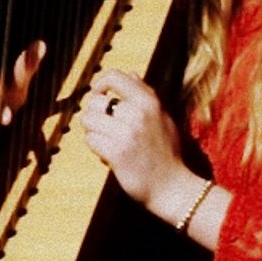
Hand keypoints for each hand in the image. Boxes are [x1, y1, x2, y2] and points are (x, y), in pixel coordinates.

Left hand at [79, 71, 198, 219]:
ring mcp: (126, 133)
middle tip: (105, 128)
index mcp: (150, 101)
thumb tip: (130, 73)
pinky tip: (108, 155)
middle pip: (95, 101)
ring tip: (107, 141)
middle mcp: (138, 113)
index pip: (115, 76)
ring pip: (88, 120)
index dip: (100, 83)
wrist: (173, 187)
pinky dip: (96, 148)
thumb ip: (146, 95)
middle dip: (95, 115)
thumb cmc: (167, 153)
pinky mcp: (116, 153)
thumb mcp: (163, 118)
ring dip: (93, 132)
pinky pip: (90, 140)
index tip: (98, 93)